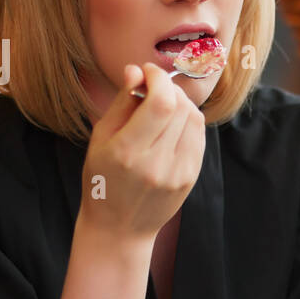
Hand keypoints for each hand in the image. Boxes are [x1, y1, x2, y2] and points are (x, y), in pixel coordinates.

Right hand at [79, 62, 206, 240]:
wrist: (120, 228)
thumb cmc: (102, 179)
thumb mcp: (100, 139)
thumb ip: (121, 103)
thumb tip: (136, 70)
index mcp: (127, 152)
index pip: (160, 102)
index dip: (158, 78)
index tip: (147, 71)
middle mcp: (156, 163)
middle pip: (179, 107)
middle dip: (168, 87)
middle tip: (153, 87)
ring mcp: (178, 173)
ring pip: (193, 119)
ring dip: (180, 102)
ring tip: (162, 105)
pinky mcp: (191, 177)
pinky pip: (198, 136)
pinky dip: (188, 120)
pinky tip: (172, 123)